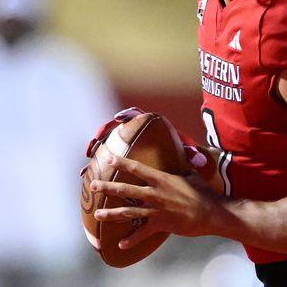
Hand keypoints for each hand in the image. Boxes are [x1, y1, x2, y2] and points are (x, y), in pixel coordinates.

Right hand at [83, 107, 208, 176]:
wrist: (173, 154)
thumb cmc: (177, 149)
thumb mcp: (184, 151)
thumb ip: (192, 154)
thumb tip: (200, 161)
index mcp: (148, 125)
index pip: (136, 115)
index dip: (127, 114)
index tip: (120, 117)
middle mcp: (133, 131)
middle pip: (116, 128)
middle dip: (106, 131)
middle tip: (98, 137)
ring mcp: (123, 141)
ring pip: (106, 142)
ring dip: (96, 147)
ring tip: (89, 154)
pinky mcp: (117, 154)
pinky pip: (102, 157)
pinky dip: (94, 163)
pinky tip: (85, 173)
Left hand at [89, 154, 221, 249]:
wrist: (212, 213)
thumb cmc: (204, 193)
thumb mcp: (192, 176)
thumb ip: (183, 167)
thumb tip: (185, 153)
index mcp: (162, 179)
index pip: (138, 168)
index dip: (122, 162)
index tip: (109, 158)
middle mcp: (155, 194)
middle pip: (126, 189)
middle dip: (107, 187)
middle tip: (93, 185)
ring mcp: (156, 210)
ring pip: (128, 212)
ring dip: (111, 214)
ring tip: (97, 215)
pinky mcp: (160, 225)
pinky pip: (142, 234)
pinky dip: (131, 240)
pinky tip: (120, 244)